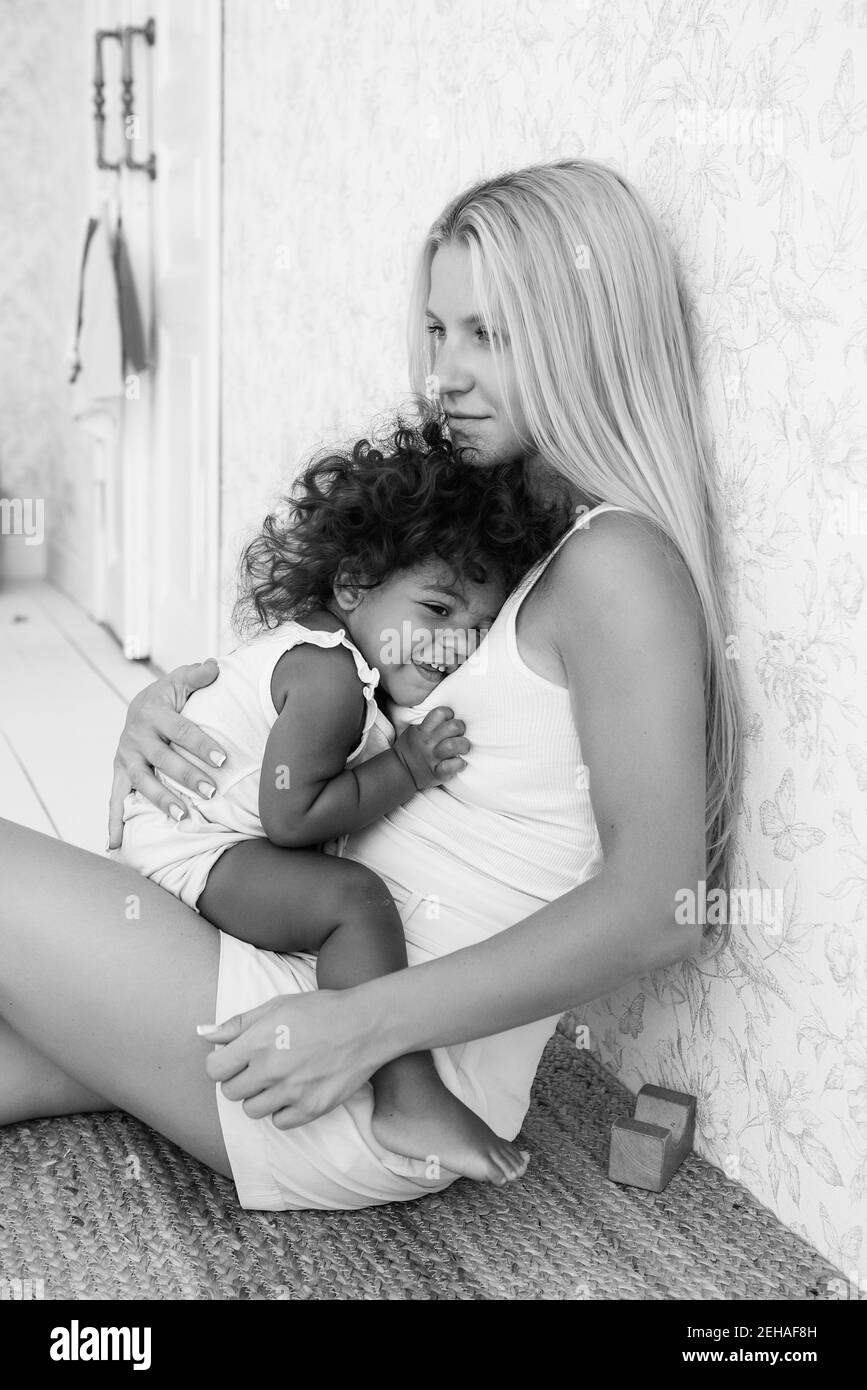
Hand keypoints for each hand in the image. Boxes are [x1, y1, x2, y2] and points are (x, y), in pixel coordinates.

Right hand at [107, 658, 224, 847]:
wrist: (139, 707)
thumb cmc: (168, 697)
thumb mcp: (180, 680)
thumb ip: (198, 675)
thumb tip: (215, 668)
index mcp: (153, 713)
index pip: (180, 730)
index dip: (200, 744)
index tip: (222, 758)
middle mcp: (136, 737)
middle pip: (163, 759)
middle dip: (187, 776)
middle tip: (212, 791)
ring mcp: (126, 758)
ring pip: (142, 782)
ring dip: (161, 801)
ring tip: (184, 817)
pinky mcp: (119, 774)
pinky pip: (115, 800)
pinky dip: (114, 823)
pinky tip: (115, 846)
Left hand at [200, 990, 380, 1127]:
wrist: (366, 1025)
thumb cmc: (321, 1010)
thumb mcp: (277, 1006)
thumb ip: (237, 1023)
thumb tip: (203, 1034)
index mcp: (258, 1041)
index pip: (214, 1069)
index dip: (222, 1064)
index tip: (235, 1059)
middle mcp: (270, 1069)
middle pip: (230, 1092)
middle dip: (241, 1080)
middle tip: (261, 1067)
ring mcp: (291, 1092)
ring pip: (252, 1111)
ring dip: (260, 1097)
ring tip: (280, 1078)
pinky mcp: (310, 1109)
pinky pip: (279, 1123)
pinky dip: (283, 1110)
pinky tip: (296, 1090)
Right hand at [393, 706, 469, 790]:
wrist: (401, 772)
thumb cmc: (412, 750)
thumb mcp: (413, 732)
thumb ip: (428, 725)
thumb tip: (448, 717)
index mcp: (422, 730)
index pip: (439, 713)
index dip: (449, 714)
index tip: (450, 720)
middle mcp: (428, 742)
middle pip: (451, 727)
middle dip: (460, 728)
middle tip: (460, 734)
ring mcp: (433, 758)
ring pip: (452, 745)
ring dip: (463, 745)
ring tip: (463, 748)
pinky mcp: (437, 773)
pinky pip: (451, 766)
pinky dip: (459, 764)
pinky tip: (460, 763)